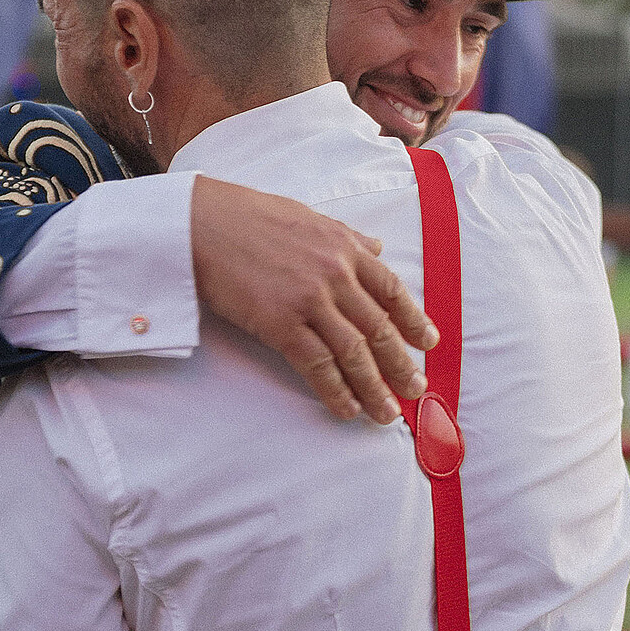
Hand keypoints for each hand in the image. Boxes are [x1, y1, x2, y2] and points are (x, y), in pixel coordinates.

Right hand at [191, 177, 437, 424]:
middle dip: (400, 365)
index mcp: (344, 247)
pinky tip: (346, 409)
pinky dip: (335, 390)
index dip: (414, 320)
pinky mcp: (280, 323)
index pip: (391, 289)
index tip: (428, 343)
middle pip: (379, 328)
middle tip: (414, 390)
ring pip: (354, 352)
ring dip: (374, 388)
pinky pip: (317, 365)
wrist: (201, 223)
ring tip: (385, 414)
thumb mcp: (307, 216)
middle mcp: (335, 274)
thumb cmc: (247, 216)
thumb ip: (346, 236)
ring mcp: (309, 300)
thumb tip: (376, 247)